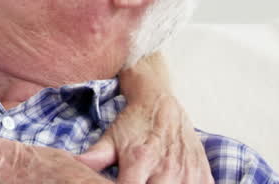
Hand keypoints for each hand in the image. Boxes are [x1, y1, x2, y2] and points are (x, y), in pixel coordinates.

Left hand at [76, 93, 211, 183]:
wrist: (161, 102)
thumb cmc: (134, 124)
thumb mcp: (111, 138)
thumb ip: (94, 157)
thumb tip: (75, 166)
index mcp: (140, 160)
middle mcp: (166, 168)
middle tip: (135, 183)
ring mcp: (188, 173)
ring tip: (152, 182)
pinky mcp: (204, 175)